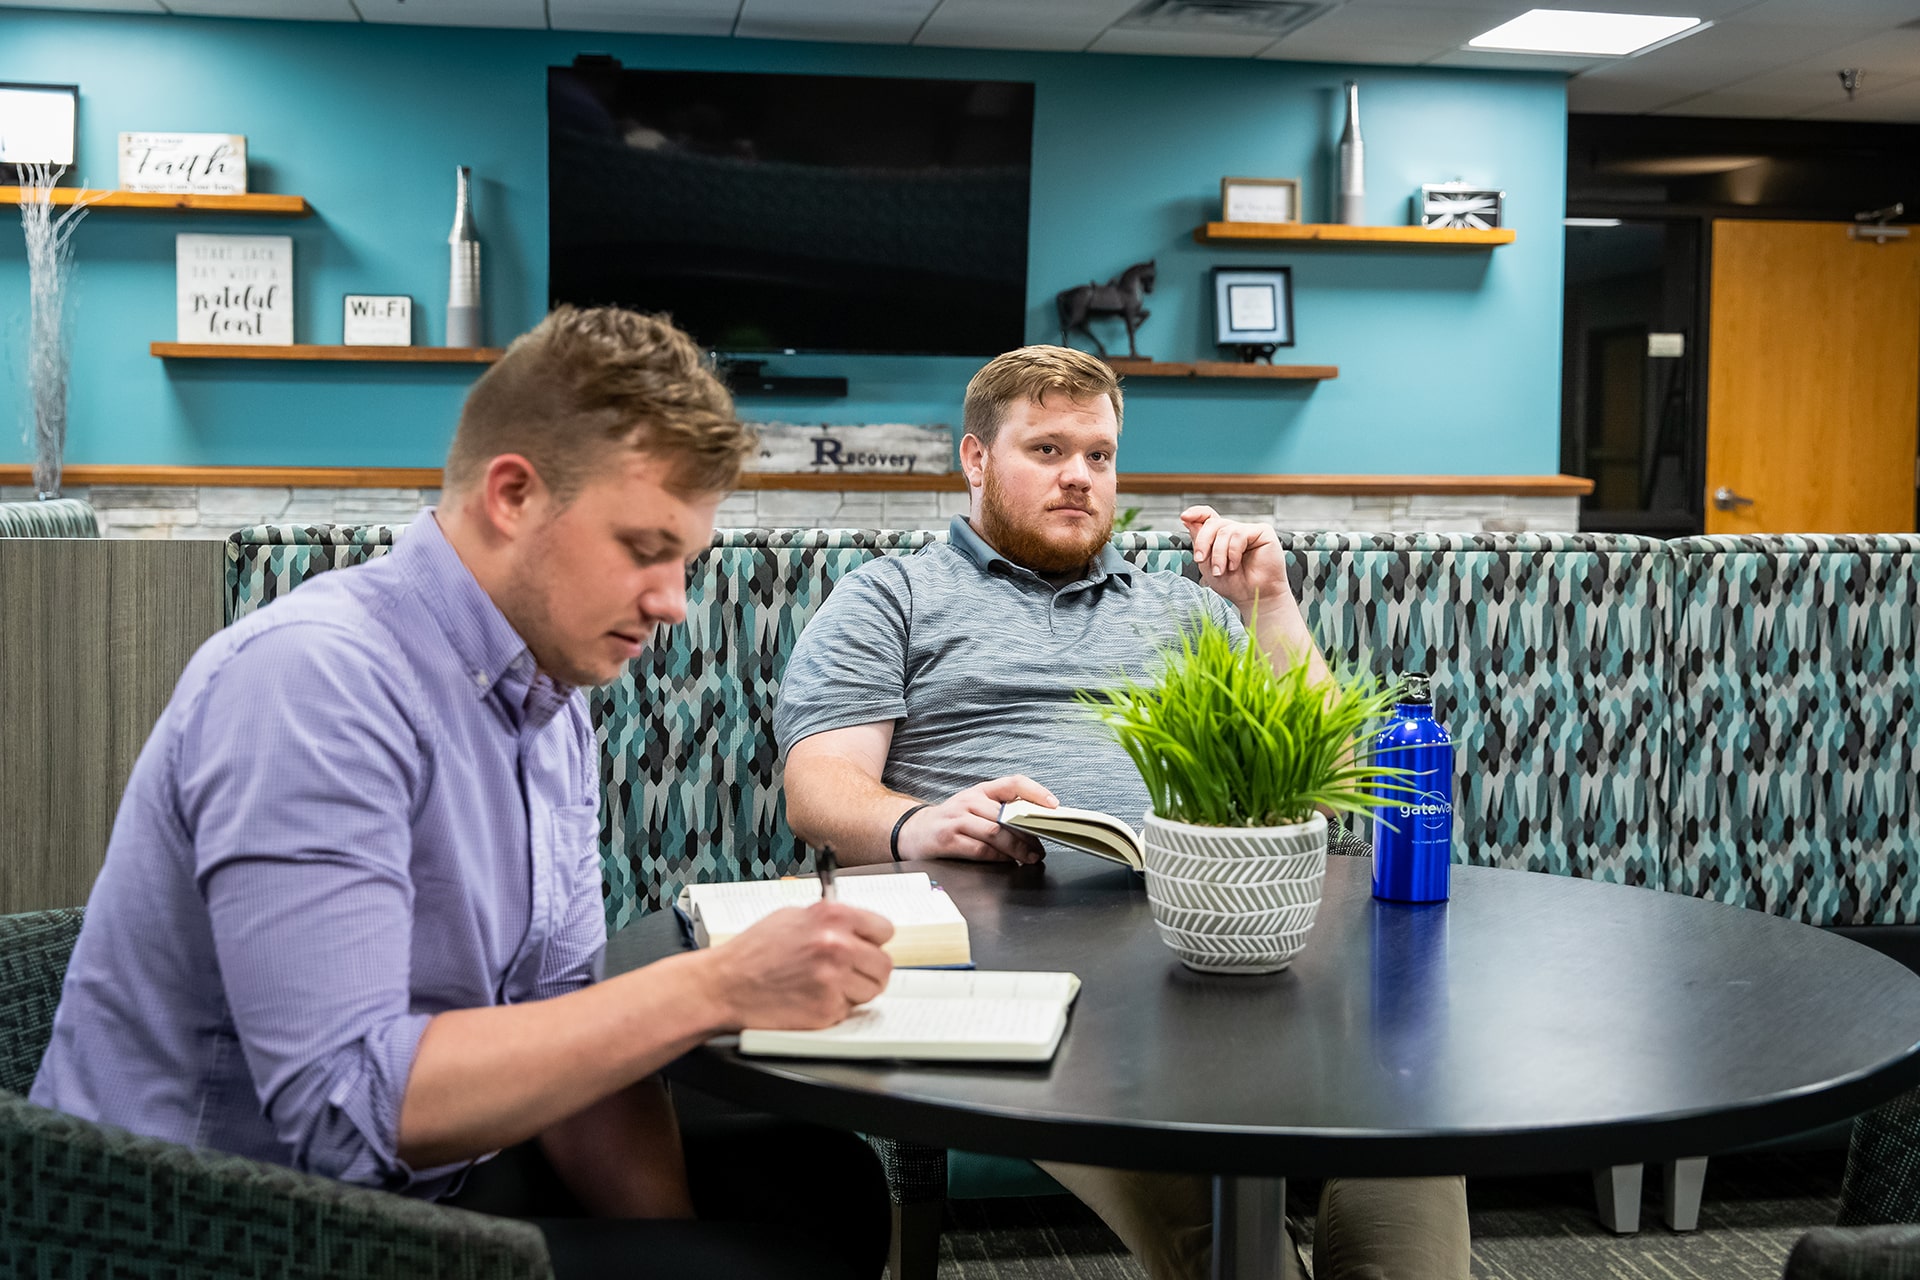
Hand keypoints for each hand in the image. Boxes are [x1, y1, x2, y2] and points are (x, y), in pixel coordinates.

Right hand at [701, 902, 893, 1030]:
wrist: (724, 985)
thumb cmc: (752, 952)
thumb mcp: (792, 917)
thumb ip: (829, 921)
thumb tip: (857, 928)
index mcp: (832, 916)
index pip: (884, 930)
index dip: (873, 942)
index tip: (865, 948)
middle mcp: (837, 945)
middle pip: (884, 965)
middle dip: (868, 971)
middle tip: (848, 974)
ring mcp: (833, 979)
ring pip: (871, 991)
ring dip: (854, 993)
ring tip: (825, 987)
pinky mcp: (826, 1009)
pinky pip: (848, 1011)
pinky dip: (833, 1009)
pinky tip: (810, 999)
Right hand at [899, 775, 1054, 864]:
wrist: (914, 831)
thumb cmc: (953, 821)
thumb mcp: (976, 807)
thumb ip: (1002, 812)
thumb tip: (1036, 826)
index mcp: (981, 790)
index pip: (1013, 783)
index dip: (1036, 792)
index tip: (1054, 806)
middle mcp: (969, 801)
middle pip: (1007, 814)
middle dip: (1029, 834)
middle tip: (1040, 849)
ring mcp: (957, 820)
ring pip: (995, 832)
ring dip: (1017, 848)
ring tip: (1028, 858)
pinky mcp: (947, 840)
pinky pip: (980, 849)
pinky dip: (998, 857)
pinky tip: (1007, 862)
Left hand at [1180, 505, 1290, 614]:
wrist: (1254, 598)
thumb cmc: (1234, 584)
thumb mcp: (1207, 564)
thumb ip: (1199, 542)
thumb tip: (1188, 521)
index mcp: (1222, 537)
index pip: (1208, 517)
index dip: (1196, 513)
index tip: (1184, 517)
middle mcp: (1235, 530)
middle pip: (1212, 523)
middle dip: (1203, 542)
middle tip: (1200, 559)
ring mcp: (1249, 530)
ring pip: (1224, 531)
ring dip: (1218, 554)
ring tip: (1221, 570)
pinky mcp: (1263, 532)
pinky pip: (1239, 534)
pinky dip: (1232, 552)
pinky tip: (1234, 565)